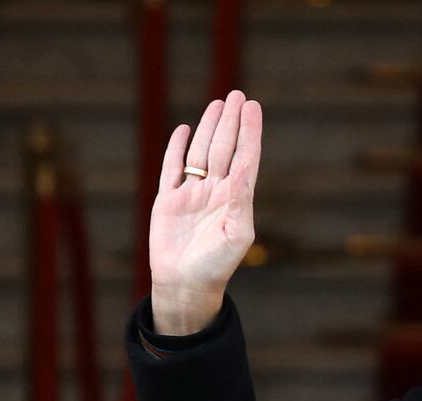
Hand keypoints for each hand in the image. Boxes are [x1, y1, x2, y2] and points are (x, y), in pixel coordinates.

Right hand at [149, 91, 262, 334]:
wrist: (185, 285)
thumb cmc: (216, 266)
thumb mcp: (237, 237)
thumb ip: (241, 202)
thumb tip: (244, 169)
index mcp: (236, 200)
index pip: (246, 158)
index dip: (250, 132)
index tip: (253, 107)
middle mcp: (216, 193)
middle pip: (224, 148)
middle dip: (231, 122)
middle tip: (237, 94)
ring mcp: (192, 195)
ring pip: (201, 153)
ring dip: (209, 128)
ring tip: (218, 105)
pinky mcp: (168, 201)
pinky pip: (172, 168)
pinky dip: (177, 148)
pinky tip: (185, 130)